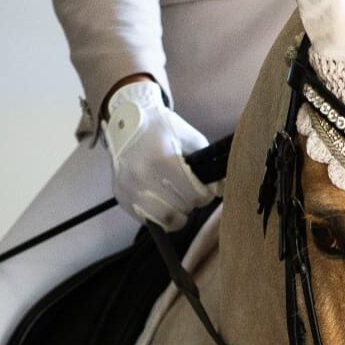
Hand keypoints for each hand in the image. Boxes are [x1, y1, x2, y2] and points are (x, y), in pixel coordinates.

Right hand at [102, 80, 216, 230]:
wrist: (124, 123)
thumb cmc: (161, 129)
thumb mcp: (189, 137)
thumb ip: (208, 163)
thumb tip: (222, 190)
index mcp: (162, 160)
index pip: (195, 196)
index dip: (206, 195)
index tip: (205, 188)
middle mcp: (142, 177)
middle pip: (182, 210)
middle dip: (192, 203)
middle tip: (192, 193)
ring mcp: (128, 189)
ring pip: (165, 221)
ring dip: (177, 214)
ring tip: (179, 200)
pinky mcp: (121, 197)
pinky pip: (148, 220)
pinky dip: (160, 215)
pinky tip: (163, 200)